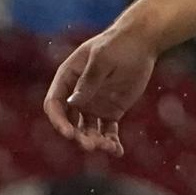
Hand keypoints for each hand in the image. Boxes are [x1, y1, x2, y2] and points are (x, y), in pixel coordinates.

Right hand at [45, 22, 156, 155]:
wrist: (141, 43)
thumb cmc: (118, 45)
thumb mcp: (102, 59)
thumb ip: (89, 81)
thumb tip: (73, 103)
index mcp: (68, 78)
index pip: (54, 103)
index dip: (58, 120)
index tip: (69, 133)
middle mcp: (77, 95)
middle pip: (69, 122)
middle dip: (78, 136)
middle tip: (91, 145)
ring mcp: (93, 105)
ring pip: (88, 130)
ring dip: (95, 141)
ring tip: (108, 147)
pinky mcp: (110, 111)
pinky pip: (108, 131)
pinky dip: (111, 142)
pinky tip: (117, 151)